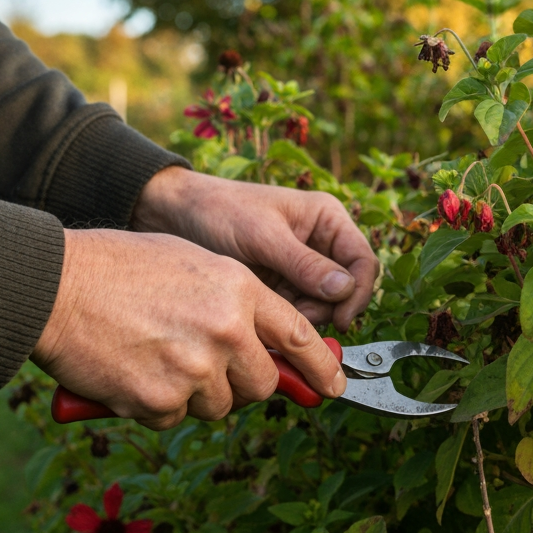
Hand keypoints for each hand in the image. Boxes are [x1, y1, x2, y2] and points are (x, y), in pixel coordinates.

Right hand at [33, 229, 346, 429]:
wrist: (55, 285)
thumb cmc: (119, 268)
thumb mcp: (196, 265)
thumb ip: (238, 302)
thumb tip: (268, 343)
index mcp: (241, 290)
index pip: (299, 336)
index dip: (322, 366)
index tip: (335, 385)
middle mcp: (227, 330)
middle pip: (263, 384)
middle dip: (245, 385)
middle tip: (214, 371)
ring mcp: (195, 368)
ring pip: (219, 405)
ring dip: (195, 394)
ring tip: (159, 357)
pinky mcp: (159, 400)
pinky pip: (174, 418)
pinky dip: (155, 404)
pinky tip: (132, 371)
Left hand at [130, 167, 378, 330]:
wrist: (171, 215)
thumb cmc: (218, 211)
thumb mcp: (262, 236)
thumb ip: (304, 264)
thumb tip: (346, 289)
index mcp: (326, 219)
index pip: (362, 261)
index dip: (358, 293)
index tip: (340, 320)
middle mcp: (320, 243)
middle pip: (345, 289)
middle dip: (326, 309)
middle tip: (297, 322)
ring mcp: (300, 266)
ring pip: (322, 305)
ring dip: (304, 317)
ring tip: (272, 318)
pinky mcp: (280, 284)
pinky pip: (296, 310)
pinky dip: (285, 319)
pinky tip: (263, 321)